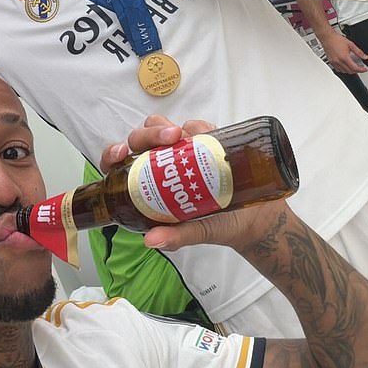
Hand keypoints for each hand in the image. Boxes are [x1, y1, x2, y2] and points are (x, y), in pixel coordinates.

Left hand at [99, 113, 287, 254]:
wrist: (255, 219)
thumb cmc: (219, 225)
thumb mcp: (195, 232)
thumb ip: (175, 236)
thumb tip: (150, 241)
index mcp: (149, 184)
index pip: (120, 163)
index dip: (113, 154)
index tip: (121, 154)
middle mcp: (162, 163)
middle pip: (141, 139)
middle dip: (147, 135)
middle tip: (166, 140)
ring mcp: (183, 151)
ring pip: (164, 127)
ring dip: (167, 128)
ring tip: (180, 137)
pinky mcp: (205, 142)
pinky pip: (195, 126)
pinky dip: (197, 128)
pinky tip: (205, 136)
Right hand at [319, 29, 367, 72]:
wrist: (327, 38)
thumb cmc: (337, 39)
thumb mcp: (351, 44)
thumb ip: (359, 52)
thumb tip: (365, 57)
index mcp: (344, 57)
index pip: (354, 68)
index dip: (361, 70)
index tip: (365, 69)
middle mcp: (338, 61)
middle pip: (350, 71)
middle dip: (357, 71)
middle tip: (361, 68)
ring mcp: (334, 63)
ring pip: (344, 72)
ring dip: (350, 71)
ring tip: (354, 66)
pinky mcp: (331, 62)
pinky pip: (338, 70)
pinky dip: (344, 70)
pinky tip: (346, 66)